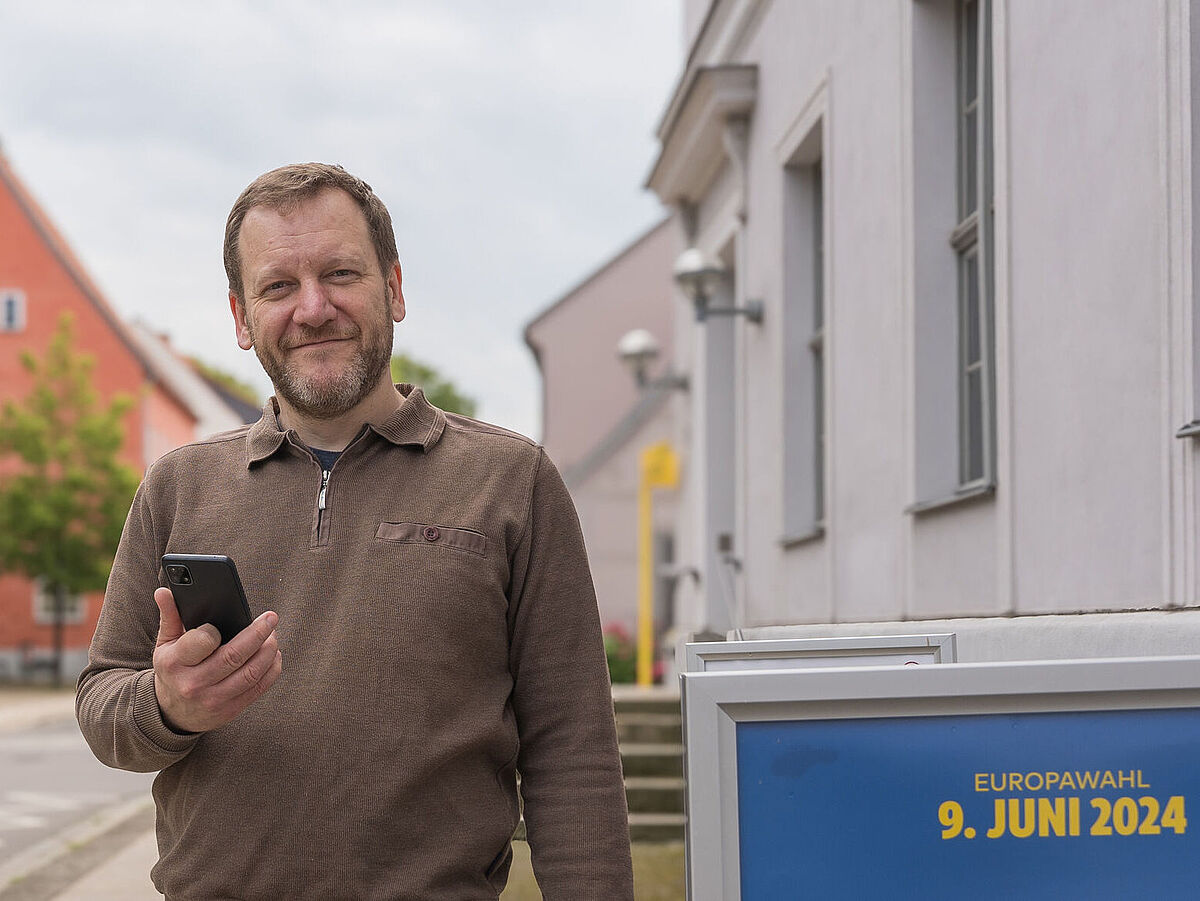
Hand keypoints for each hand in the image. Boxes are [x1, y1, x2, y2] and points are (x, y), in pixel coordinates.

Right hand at [152, 587, 282, 733]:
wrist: (171, 713)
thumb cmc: (173, 670)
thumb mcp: (165, 645)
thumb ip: (169, 616)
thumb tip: (164, 591)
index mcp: (175, 663)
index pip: (203, 641)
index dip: (218, 628)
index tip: (231, 617)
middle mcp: (193, 684)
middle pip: (234, 656)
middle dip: (258, 633)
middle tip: (271, 618)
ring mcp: (213, 700)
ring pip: (251, 673)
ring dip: (269, 651)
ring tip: (273, 635)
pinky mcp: (231, 710)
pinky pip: (259, 688)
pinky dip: (272, 669)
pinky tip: (274, 655)